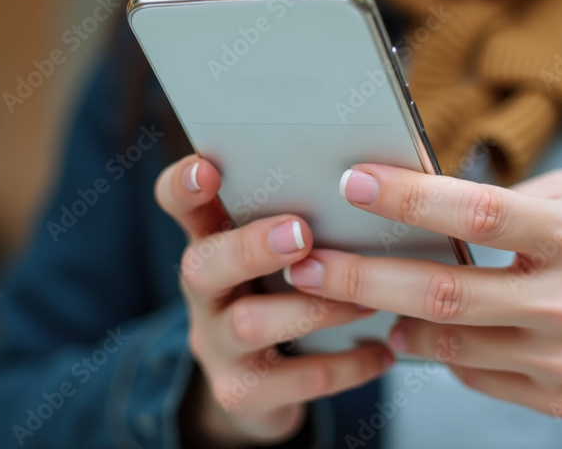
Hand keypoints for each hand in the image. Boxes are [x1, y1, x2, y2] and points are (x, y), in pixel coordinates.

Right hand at [155, 155, 392, 447]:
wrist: (258, 387)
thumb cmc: (281, 294)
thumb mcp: (275, 254)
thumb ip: (299, 216)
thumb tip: (371, 174)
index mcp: (212, 242)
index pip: (179, 205)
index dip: (183, 187)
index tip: (207, 168)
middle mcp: (205, 293)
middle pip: (204, 266)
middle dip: (251, 248)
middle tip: (301, 233)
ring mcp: (218, 346)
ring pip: (250, 324)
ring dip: (313, 307)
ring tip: (368, 300)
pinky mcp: (242, 393)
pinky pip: (294, 380)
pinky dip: (345, 366)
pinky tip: (383, 352)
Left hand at [284, 166, 561, 446]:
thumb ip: (510, 201)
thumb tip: (423, 201)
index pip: (477, 213)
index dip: (409, 198)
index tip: (353, 182)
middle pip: (444, 292)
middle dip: (361, 278)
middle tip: (305, 264)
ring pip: (448, 342)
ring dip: (386, 317)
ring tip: (342, 294)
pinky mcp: (560, 398)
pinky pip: (473, 373)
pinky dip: (432, 349)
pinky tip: (408, 327)